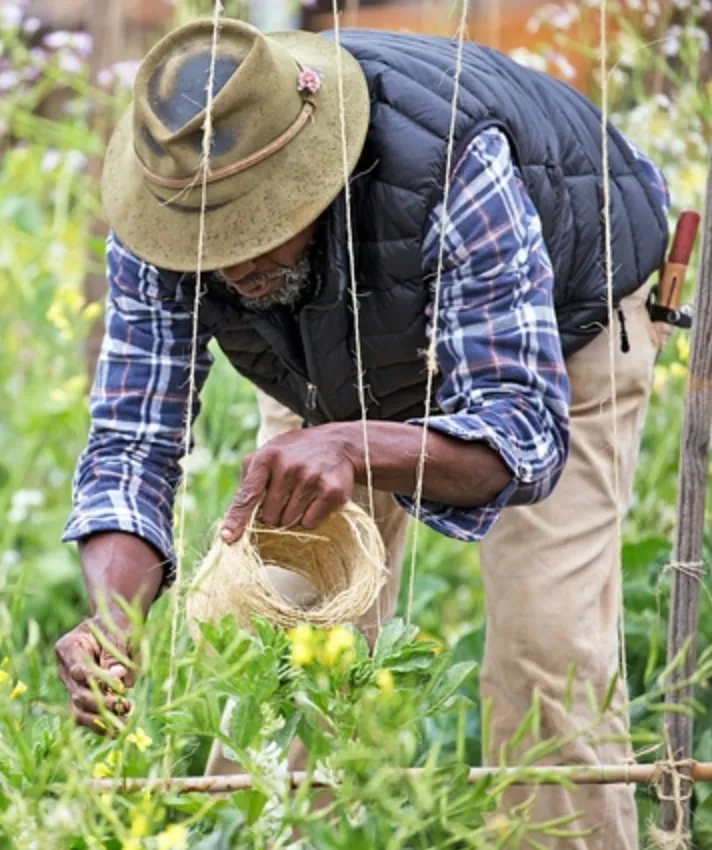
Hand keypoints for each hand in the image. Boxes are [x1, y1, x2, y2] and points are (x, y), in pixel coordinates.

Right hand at [55, 613, 135, 733]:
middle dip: (102, 704)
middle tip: (126, 706)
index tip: (120, 686)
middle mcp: (66, 669)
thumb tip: (119, 679)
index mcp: (69, 647)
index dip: (99, 681)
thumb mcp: (119, 634)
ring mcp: (72, 684)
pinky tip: (119, 727)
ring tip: (124, 721)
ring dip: (101, 719)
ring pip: (78, 710)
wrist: (115, 625)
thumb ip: (116, 656)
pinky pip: (87, 715)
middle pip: (78, 694)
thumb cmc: (117, 626)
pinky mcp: (82, 696)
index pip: (79, 670)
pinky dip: (102, 723)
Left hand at [221, 425, 359, 542]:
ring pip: (289, 522)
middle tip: (285, 495)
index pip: (248, 494)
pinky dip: (309, 518)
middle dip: (273, 513)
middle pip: (269, 516)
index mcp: (267, 457)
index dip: (237, 518)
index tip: (228, 538)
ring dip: (291, 516)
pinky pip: (310, 523)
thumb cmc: (295, 453)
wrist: (339, 443)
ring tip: (301, 494)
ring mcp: (311, 479)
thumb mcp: (269, 453)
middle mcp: (288, 467)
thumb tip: (236, 517)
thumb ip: (250, 479)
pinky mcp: (332, 492)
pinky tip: (314, 499)